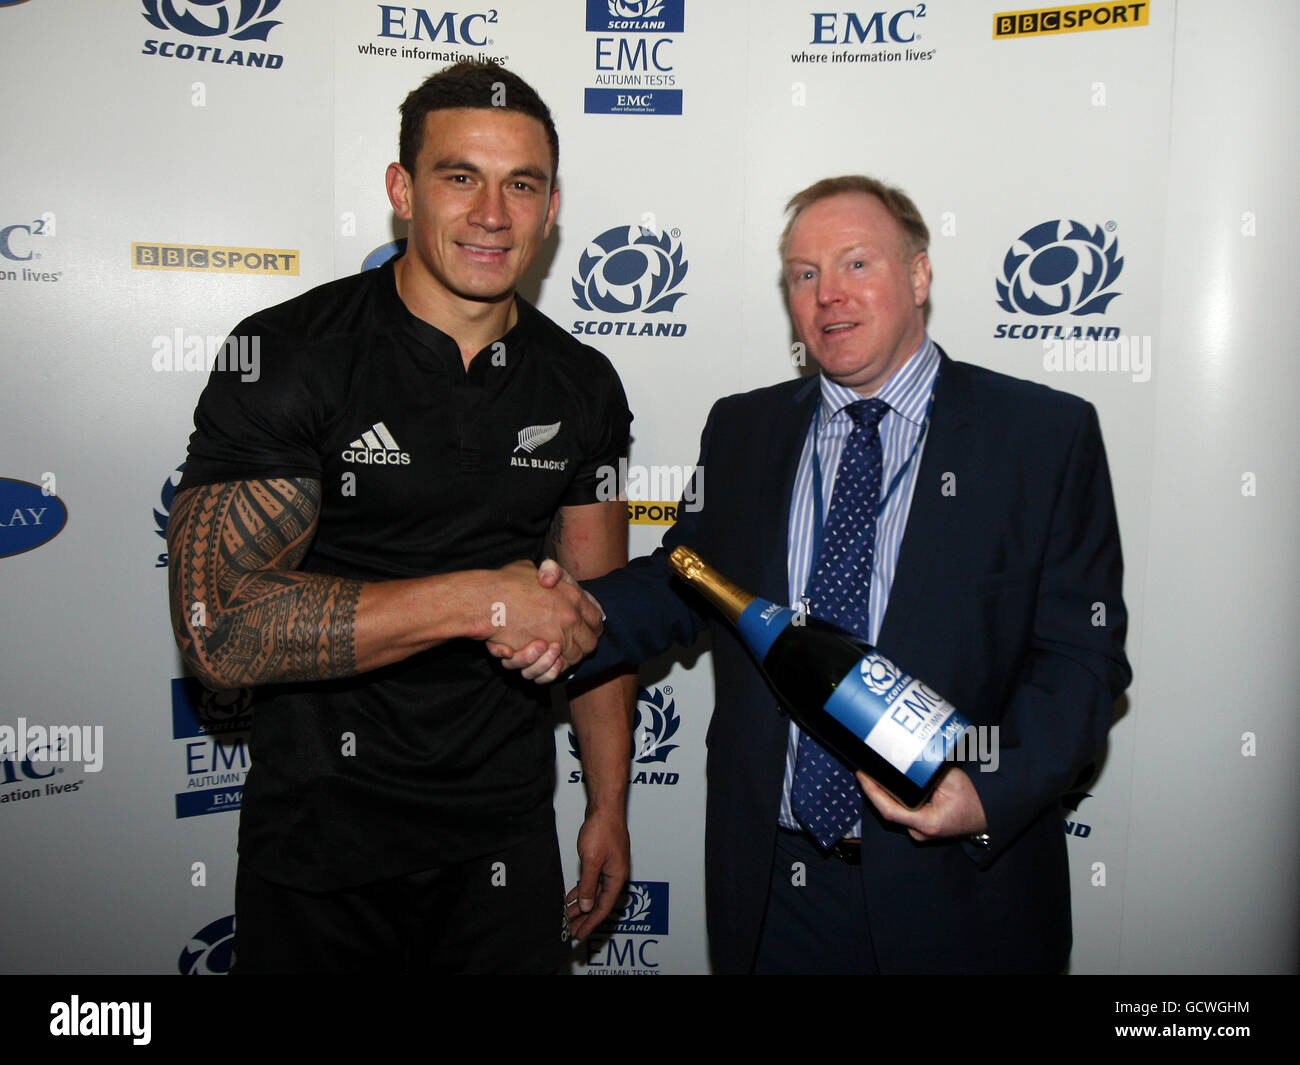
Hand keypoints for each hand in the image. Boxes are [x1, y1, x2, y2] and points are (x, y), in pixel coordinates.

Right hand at [487, 560, 605, 682]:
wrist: (485, 600)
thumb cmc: (505, 582)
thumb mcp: (532, 568)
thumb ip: (549, 573)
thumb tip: (553, 579)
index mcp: (572, 596)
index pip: (597, 618)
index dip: (593, 626)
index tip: (587, 629)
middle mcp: (569, 618)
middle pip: (591, 643)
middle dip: (584, 645)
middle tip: (573, 643)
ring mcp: (557, 637)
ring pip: (575, 658)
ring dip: (567, 658)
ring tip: (555, 652)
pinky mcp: (541, 654)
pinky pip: (556, 670)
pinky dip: (552, 669)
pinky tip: (546, 661)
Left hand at [566, 808, 629, 940]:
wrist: (605, 807)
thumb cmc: (602, 830)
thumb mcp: (591, 861)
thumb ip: (589, 885)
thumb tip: (587, 906)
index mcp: (617, 877)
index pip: (603, 908)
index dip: (590, 923)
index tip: (579, 934)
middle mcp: (616, 874)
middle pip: (599, 902)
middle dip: (585, 917)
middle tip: (572, 930)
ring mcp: (610, 867)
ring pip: (595, 892)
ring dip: (582, 904)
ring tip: (569, 916)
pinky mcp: (603, 859)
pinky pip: (593, 881)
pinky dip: (583, 889)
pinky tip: (572, 896)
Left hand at [857, 767, 987, 841]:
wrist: (986, 816)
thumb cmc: (973, 800)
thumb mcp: (952, 780)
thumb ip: (929, 772)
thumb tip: (905, 760)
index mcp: (927, 822)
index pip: (890, 810)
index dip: (872, 792)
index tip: (862, 775)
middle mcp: (920, 832)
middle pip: (888, 810)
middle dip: (874, 789)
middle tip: (864, 767)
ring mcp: (919, 832)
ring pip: (894, 811)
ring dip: (882, 793)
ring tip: (872, 772)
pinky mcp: (919, 827)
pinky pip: (901, 812)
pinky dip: (892, 797)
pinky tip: (885, 783)